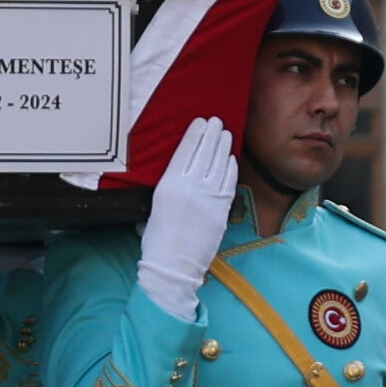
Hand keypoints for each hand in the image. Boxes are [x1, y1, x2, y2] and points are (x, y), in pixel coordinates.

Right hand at [134, 120, 242, 317]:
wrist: (173, 265)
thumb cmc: (157, 240)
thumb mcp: (154, 207)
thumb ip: (168, 189)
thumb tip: (177, 177)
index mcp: (168, 185)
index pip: (185, 152)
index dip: (195, 135)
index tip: (200, 123)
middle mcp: (189, 187)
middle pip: (204, 153)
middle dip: (212, 134)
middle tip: (217, 121)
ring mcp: (208, 197)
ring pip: (219, 164)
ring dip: (223, 147)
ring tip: (226, 133)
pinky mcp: (221, 209)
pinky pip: (228, 182)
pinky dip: (230, 168)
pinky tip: (231, 158)